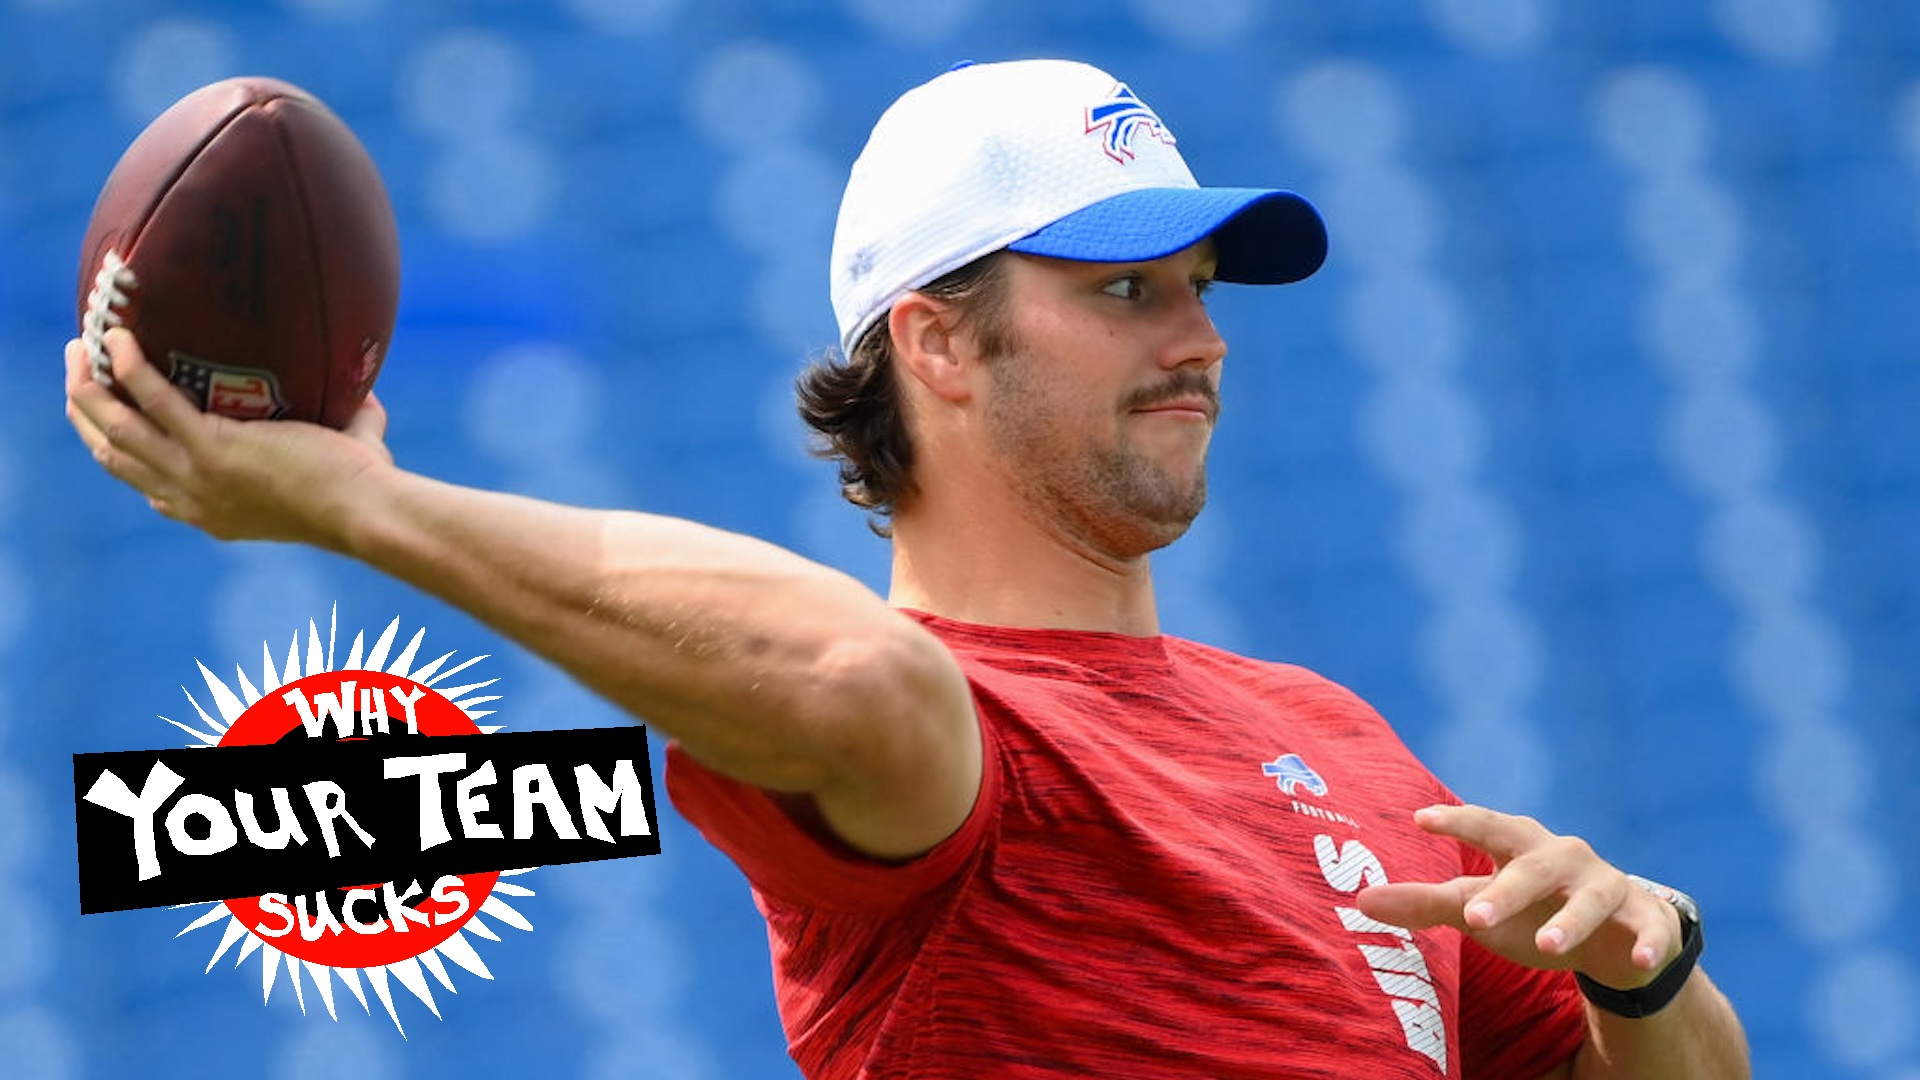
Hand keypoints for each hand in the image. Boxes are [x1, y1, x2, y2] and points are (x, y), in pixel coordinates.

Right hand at [64, 328, 392, 548]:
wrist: (366, 510)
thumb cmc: (365, 488)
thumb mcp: (336, 465)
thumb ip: (348, 432)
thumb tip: (367, 398)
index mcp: (212, 511)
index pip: (148, 484)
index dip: (119, 450)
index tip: (112, 419)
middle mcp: (193, 499)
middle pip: (113, 456)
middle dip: (88, 412)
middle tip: (80, 372)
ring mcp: (197, 475)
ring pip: (116, 430)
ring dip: (89, 387)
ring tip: (81, 348)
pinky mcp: (212, 449)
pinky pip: (153, 399)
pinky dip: (130, 367)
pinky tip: (119, 338)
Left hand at [1356, 804, 1682, 990]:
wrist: (1612, 936)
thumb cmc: (1530, 911)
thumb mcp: (1479, 907)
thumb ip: (1424, 903)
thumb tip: (1360, 900)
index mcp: (1521, 846)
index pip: (1486, 825)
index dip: (1456, 819)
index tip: (1419, 818)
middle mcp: (1565, 857)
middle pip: (1534, 867)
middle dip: (1507, 890)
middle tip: (1475, 917)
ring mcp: (1608, 886)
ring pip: (1592, 898)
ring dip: (1571, 919)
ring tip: (1549, 945)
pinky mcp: (1646, 917)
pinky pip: (1649, 929)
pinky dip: (1649, 944)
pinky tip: (1640, 963)